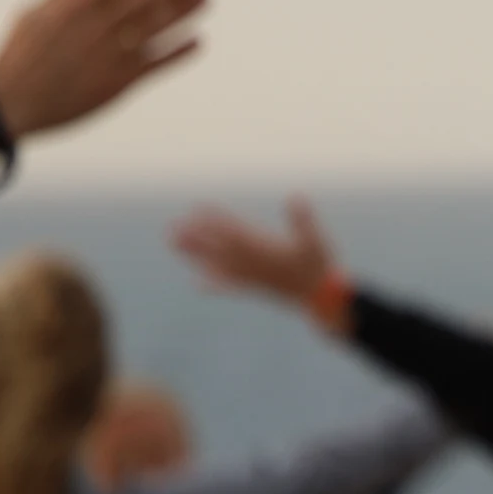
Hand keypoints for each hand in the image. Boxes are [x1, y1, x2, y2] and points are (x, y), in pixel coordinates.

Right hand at [0, 0, 208, 139]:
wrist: (8, 105)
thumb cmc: (19, 55)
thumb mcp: (35, 14)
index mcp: (77, 8)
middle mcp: (98, 29)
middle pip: (147, 0)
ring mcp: (109, 56)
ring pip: (156, 28)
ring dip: (185, 11)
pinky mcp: (116, 84)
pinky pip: (155, 66)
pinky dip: (178, 53)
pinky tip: (199, 40)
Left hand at [171, 197, 341, 319]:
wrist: (320, 298)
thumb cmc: (318, 265)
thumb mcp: (315, 238)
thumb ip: (303, 219)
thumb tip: (296, 196)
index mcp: (264, 248)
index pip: (234, 231)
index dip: (215, 219)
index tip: (198, 208)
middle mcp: (252, 263)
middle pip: (218, 247)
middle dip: (196, 237)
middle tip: (172, 228)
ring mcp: (251, 277)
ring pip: (217, 264)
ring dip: (195, 255)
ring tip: (175, 245)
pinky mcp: (254, 288)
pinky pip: (230, 286)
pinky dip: (213, 284)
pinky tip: (198, 285)